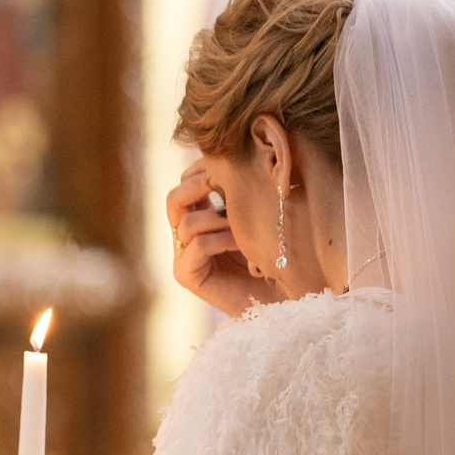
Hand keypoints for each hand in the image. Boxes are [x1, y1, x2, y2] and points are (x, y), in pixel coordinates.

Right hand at [166, 166, 281, 317]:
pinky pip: (197, 244)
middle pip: (174, 198)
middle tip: (224, 180)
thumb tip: (239, 154)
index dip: (201, 169)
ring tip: (243, 223)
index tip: (228, 162)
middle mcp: (185, 236)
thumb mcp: (256, 216)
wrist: (281, 300)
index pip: (185, 183)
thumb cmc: (275, 257)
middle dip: (198, 184)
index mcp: (199, 216)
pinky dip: (221, 239)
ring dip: (218, 218)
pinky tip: (243, 242)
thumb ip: (240, 193)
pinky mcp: (186, 275)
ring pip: (185, 221)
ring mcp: (183, 256)